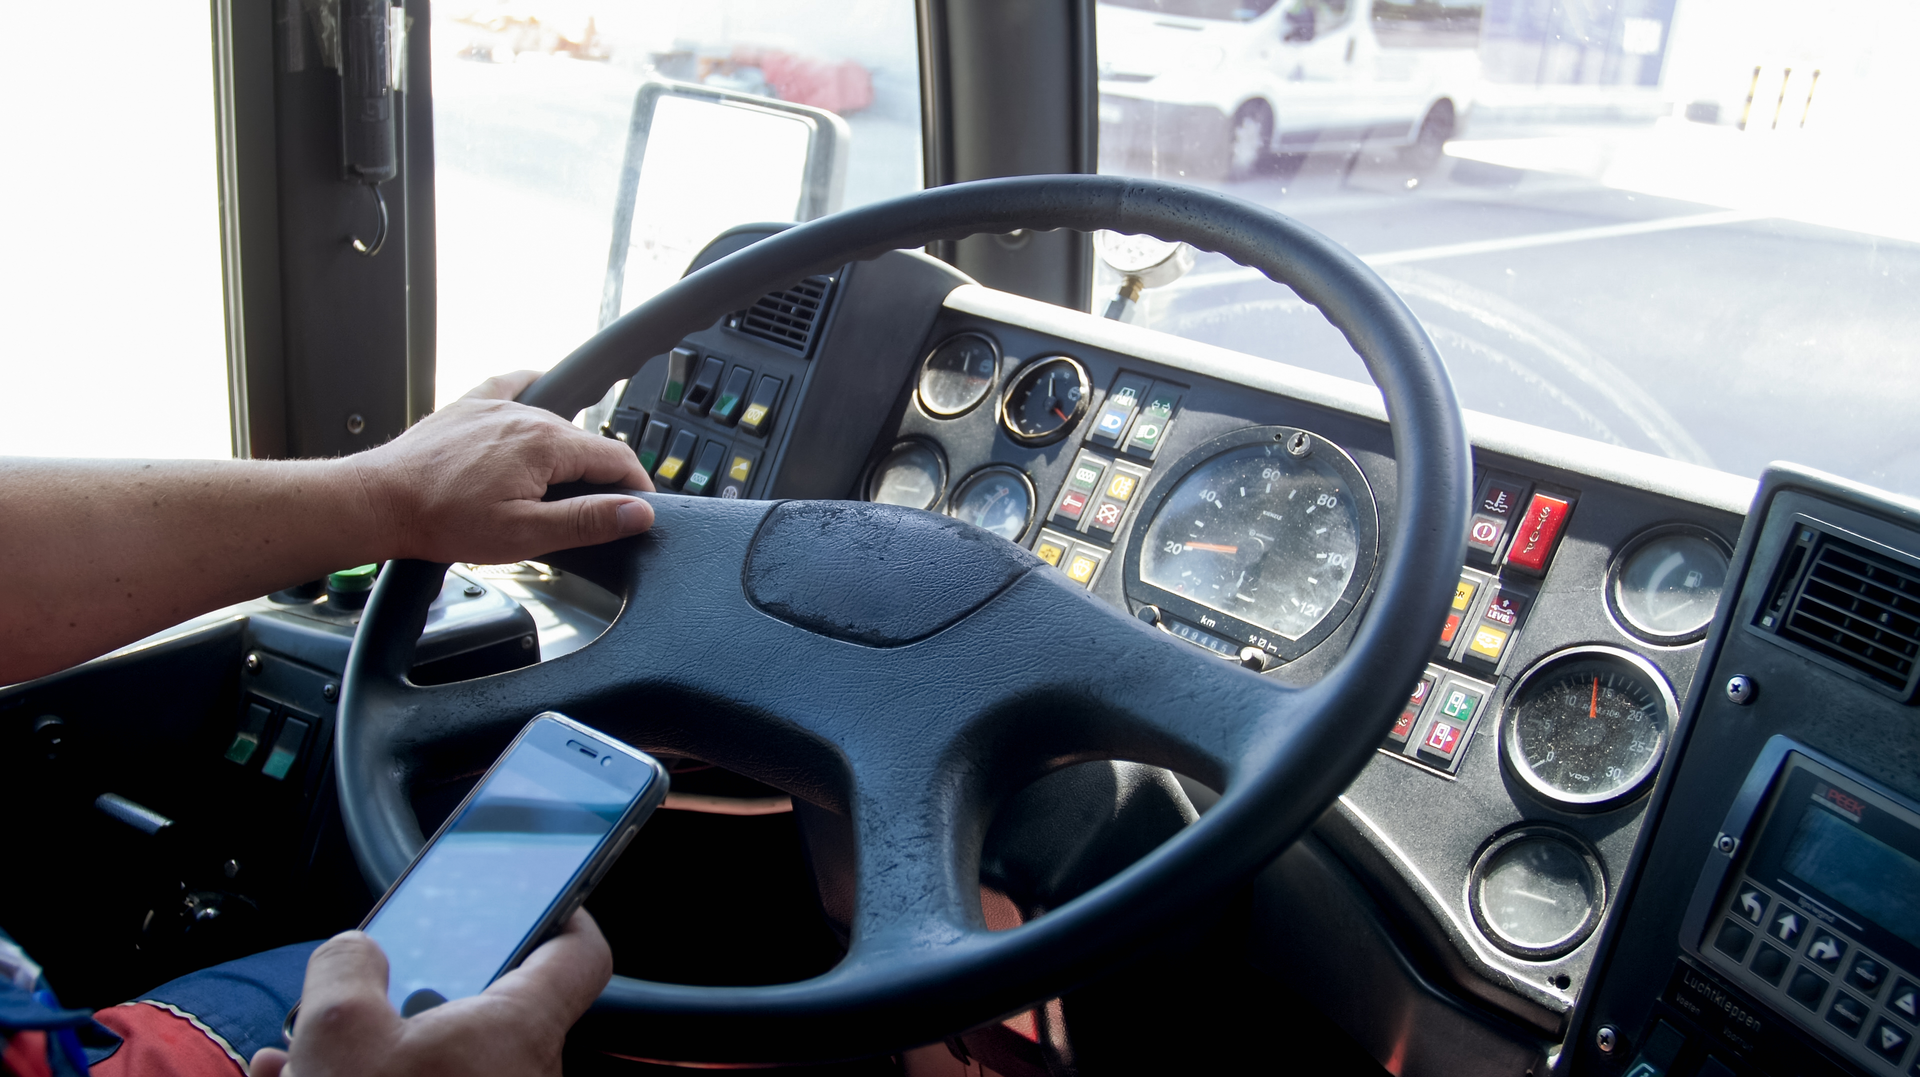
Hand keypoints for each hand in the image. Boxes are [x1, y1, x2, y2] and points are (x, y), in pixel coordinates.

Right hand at [250, 909, 613, 1076]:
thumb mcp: (336, 1030)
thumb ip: (350, 966)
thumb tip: (357, 952)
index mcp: (519, 1029)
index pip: (580, 954)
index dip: (561, 911)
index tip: (536, 891)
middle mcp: (523, 1076)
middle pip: (487, 1009)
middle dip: (416, 993)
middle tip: (365, 986)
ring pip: (438, 1063)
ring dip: (374, 1049)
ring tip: (303, 1047)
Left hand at [351, 371, 655, 564]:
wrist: (380, 502)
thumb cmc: (441, 520)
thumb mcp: (524, 535)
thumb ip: (588, 521)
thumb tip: (637, 511)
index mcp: (547, 444)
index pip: (617, 459)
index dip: (636, 489)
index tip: (640, 510)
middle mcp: (527, 414)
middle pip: (587, 443)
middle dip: (601, 475)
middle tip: (596, 513)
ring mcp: (498, 406)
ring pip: (555, 422)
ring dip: (568, 450)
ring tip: (560, 486)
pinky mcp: (471, 406)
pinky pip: (513, 385)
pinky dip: (533, 389)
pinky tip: (539, 396)